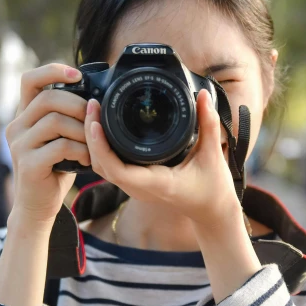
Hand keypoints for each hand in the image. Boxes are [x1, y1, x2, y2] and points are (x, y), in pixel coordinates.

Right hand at [5, 64, 90, 227]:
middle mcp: (16, 126)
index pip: (30, 80)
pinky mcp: (28, 163)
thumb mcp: (60, 138)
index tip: (78, 75)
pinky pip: (60, 146)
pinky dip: (79, 150)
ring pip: (55, 121)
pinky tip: (86, 159)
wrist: (38, 205)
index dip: (53, 71)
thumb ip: (66, 117)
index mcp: (24, 115)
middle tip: (93, 120)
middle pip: (48, 98)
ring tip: (92, 145)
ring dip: (82, 131)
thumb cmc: (54, 169)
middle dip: (78, 105)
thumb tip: (94, 98)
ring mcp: (19, 144)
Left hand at [85, 89, 239, 228]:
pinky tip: (101, 129)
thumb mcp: (213, 155)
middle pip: (102, 165)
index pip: (117, 169)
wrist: (212, 211)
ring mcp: (136, 187)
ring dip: (93, 143)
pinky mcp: (136, 183)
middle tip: (92, 106)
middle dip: (91, 137)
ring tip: (94, 113)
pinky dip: (101, 150)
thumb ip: (209, 124)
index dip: (101, 147)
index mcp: (157, 183)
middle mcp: (141, 188)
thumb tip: (204, 94)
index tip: (96, 123)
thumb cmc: (213, 189)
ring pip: (102, 167)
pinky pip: (110, 167)